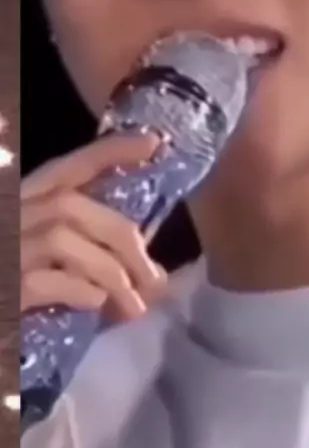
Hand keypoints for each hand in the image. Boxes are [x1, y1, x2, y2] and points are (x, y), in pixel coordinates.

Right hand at [21, 131, 168, 322]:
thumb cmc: (21, 278)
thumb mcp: (49, 252)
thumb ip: (92, 247)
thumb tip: (152, 268)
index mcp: (24, 199)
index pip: (69, 165)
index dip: (111, 151)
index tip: (153, 143)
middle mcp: (11, 215)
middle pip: (71, 205)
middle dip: (123, 239)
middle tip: (154, 277)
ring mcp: (7, 249)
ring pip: (63, 240)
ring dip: (111, 273)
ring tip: (134, 305)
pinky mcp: (7, 286)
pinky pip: (48, 281)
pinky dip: (81, 292)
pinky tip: (96, 305)